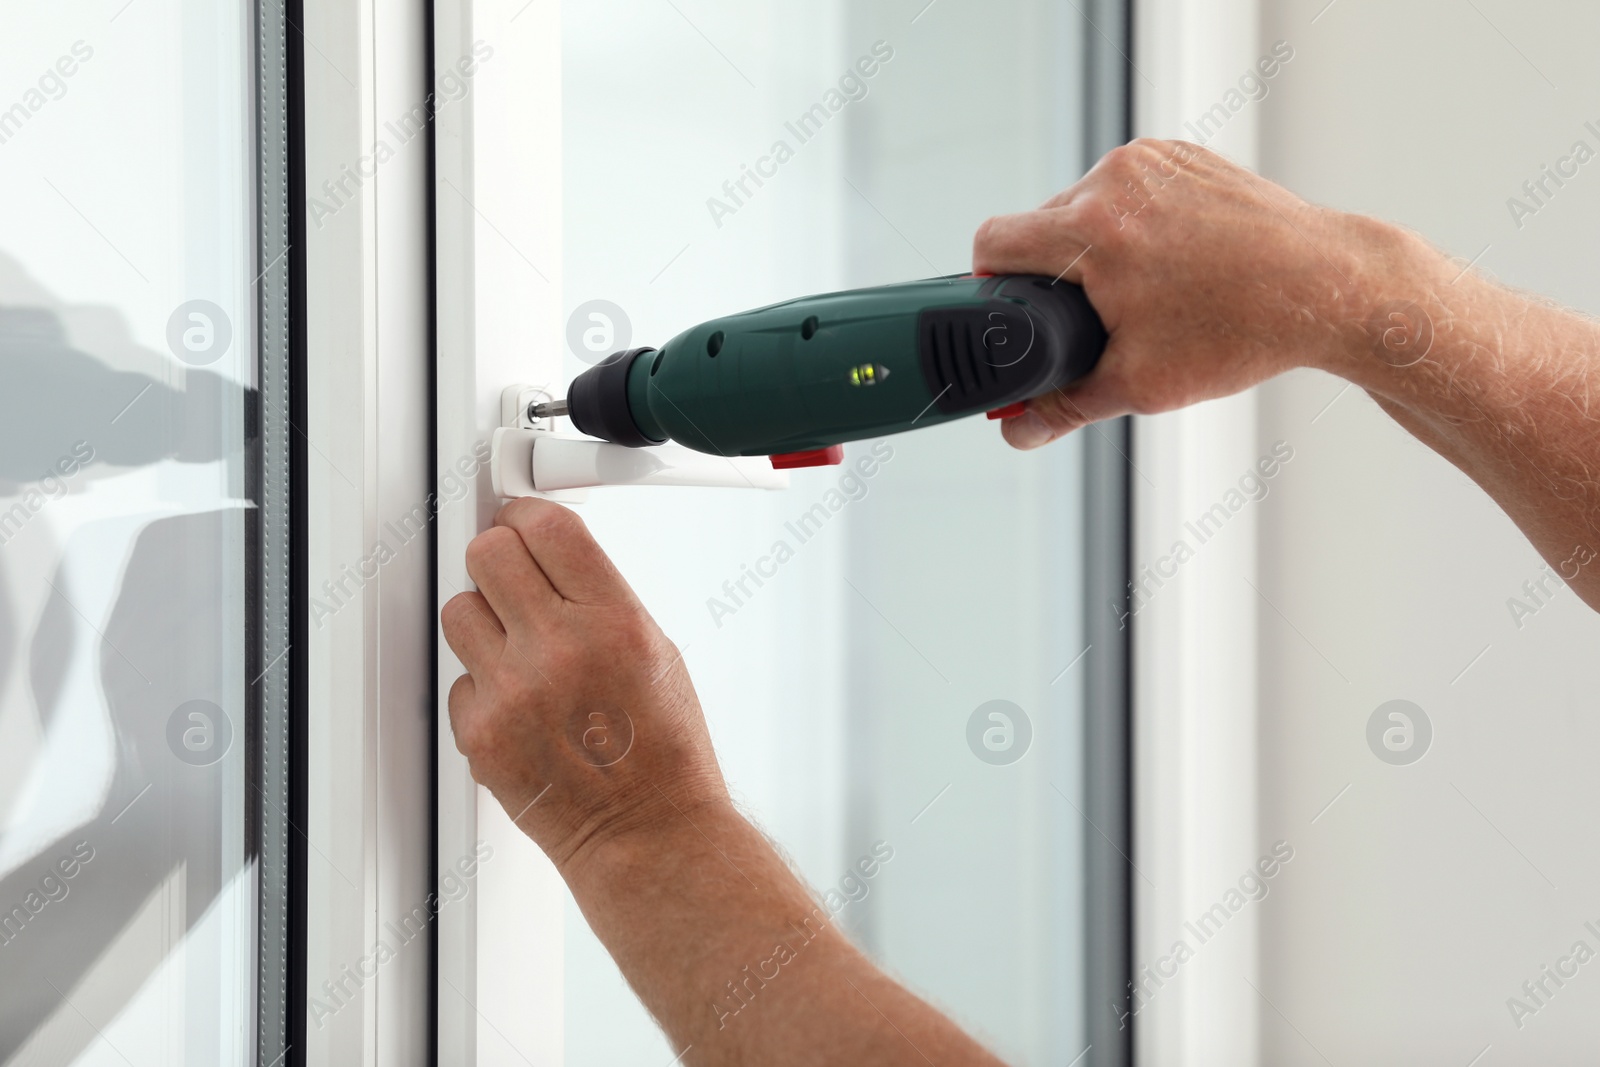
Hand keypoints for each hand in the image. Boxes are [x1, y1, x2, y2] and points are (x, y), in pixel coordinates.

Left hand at [441, 498, 728, 872]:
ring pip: (460, 610)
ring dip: (485, 620)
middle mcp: (560, 650)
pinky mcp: (481, 733)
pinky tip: (522, 708)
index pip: (546, 528)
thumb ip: (599, 598)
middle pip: (488, 554)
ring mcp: (513, 693)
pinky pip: (459, 678)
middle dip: (499, 558)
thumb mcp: (657, 651)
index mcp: (614, 622)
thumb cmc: (663, 751)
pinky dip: (484, 686)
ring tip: (519, 648)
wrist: (648, 833)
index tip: (522, 524)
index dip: (526, 518)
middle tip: (512, 576)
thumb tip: (551, 557)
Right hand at [973, 138, 1429, 447]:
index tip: (1009, 309)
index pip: (992, 240)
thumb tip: (1018, 430)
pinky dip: (1134, 223)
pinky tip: (1168, 262)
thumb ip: (1063, 407)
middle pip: (1039, 225)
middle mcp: (1115, 182)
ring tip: (1141, 292)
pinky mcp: (1182, 155)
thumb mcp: (1140, 385)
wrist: (1328, 286)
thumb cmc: (1243, 331)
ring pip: (1083, 205)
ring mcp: (1152, 161)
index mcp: (1091, 230)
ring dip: (1092, 247)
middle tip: (1092, 318)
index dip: (989, 282)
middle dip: (1052, 274)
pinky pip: (1128, 188)